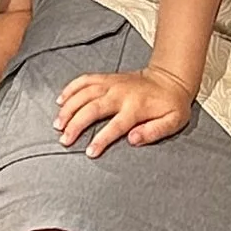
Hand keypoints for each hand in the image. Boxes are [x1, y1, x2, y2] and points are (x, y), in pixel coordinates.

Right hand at [55, 64, 193, 153]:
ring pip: (84, 93)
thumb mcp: (173, 122)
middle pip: (92, 108)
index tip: (89, 152)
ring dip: (68, 108)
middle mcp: (120, 93)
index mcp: (136, 107)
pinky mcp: (106, 78)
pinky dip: (71, 89)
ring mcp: (111, 84)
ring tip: (57, 124)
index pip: (115, 126)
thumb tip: (133, 139)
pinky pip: (84, 80)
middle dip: (75, 124)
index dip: (101, 140)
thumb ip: (154, 132)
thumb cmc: (171, 104)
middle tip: (64, 139)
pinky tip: (60, 101)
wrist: (170, 78)